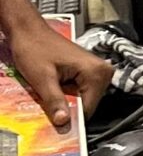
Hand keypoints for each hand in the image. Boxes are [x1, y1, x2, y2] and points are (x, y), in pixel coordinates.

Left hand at [3, 10, 114, 131]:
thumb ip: (55, 101)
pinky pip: (78, 92)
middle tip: (47, 103)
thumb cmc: (34, 47)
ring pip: (81, 100)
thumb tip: (63, 123)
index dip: (70, 118)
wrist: (28, 30)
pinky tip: (52, 89)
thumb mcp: (42, 78)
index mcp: (96, 72)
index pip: (88, 109)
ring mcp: (95, 71)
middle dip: (67, 108)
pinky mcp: (87, 72)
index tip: (56, 125)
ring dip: (64, 102)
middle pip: (87, 105)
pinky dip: (64, 95)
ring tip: (48, 92)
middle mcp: (102, 71)